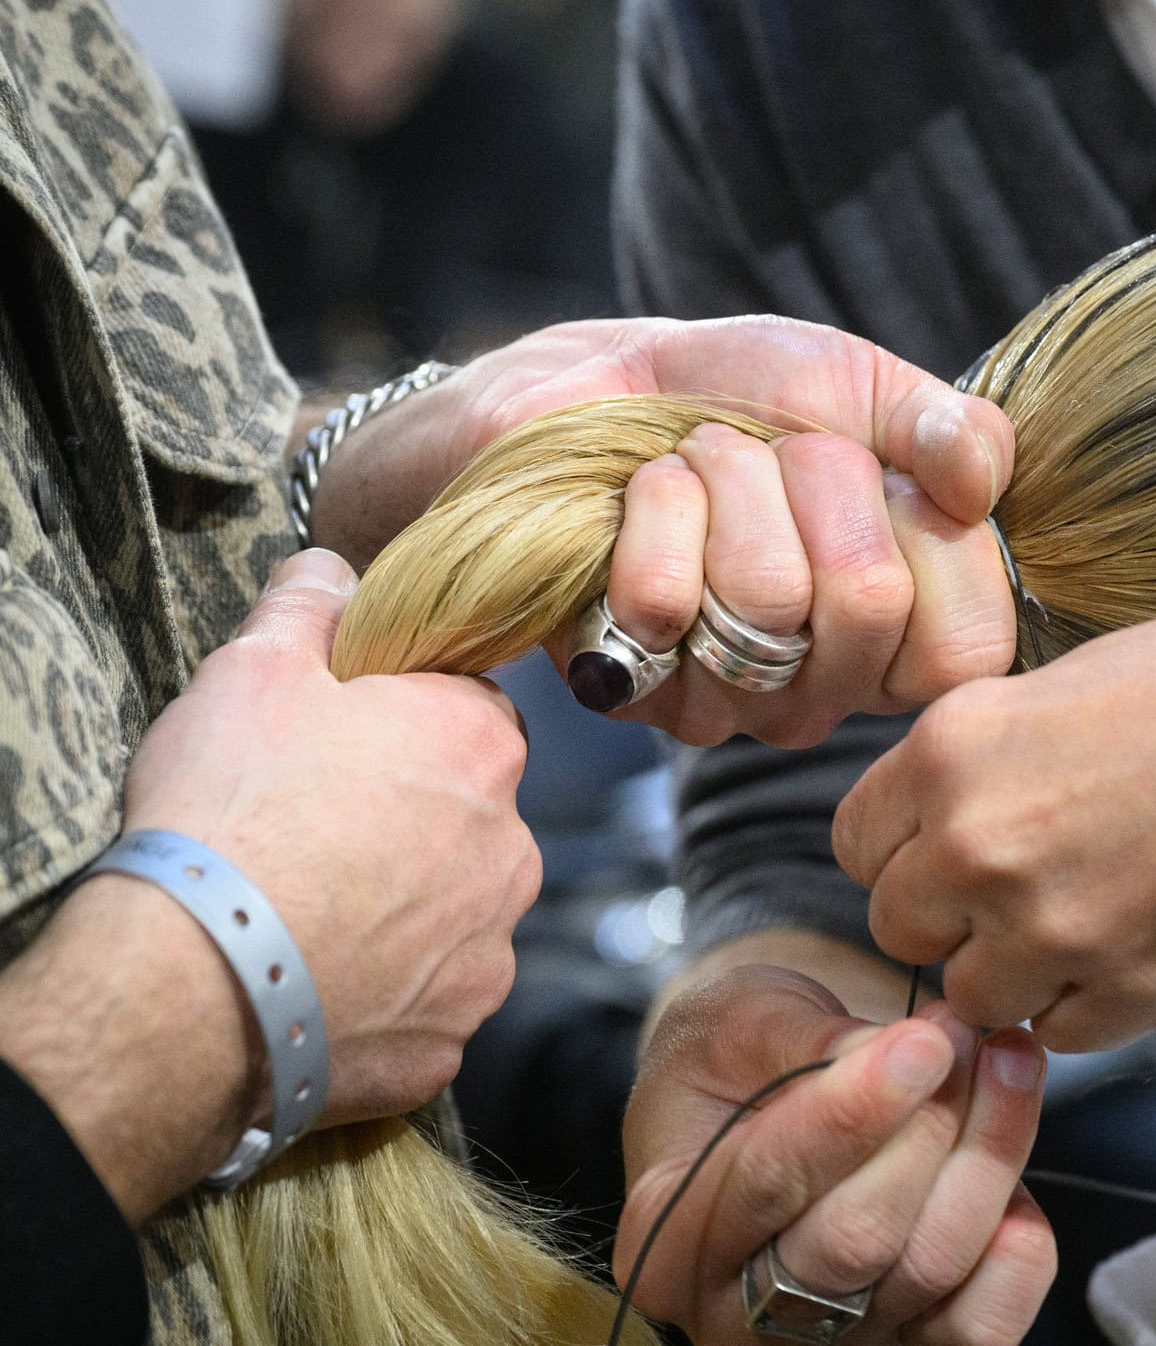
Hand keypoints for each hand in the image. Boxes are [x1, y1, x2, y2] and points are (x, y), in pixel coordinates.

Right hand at [123, 549, 539, 1124]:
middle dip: (412, 820)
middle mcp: (513, 844)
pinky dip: (388, 994)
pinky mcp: (454, 1032)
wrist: (199, 975)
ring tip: (313, 914)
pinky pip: (430, 1000)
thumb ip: (307, 606)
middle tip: (318, 833)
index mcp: (480, 744)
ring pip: (458, 911)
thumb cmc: (231, 810)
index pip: (470, 714)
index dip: (405, 725)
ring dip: (406, 910)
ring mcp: (491, 946)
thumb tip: (333, 568)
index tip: (346, 747)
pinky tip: (322, 983)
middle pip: (472, 816)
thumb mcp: (253, 669)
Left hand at [307, 316, 1020, 746]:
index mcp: (907, 634)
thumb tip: (979, 484)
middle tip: (774, 456)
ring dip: (727, 483)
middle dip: (816, 478)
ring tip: (702, 470)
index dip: (929, 538)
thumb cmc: (747, 393)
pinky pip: (665, 601)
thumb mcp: (870, 391)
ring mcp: (730, 704)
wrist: (597, 382)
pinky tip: (642, 502)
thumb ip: (954, 434)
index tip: (884, 477)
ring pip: (766, 596)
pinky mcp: (632, 690)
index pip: (964, 646)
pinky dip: (653, 505)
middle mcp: (827, 691)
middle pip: (869, 604)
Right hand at [615, 965, 1053, 1345]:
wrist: (762, 1094)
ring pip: (928, 1268)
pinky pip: (979, 1328)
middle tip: (965, 1035)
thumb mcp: (740, 1020)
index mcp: (666, 1235)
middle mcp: (734, 1313)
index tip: (926, 1040)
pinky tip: (1016, 1173)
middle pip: (858, 1239)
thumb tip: (909, 1053)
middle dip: (929, 1127)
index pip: (768, 1181)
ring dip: (987, 1156)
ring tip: (1007, 1063)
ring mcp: (825, 1344)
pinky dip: (1017, 1255)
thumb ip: (809, 1041)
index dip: (856, 1110)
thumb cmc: (739, 1056)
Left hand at [834, 512, 1155, 1050]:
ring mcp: (1059, 925)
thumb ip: (991, 759)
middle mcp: (983, 841)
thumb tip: (948, 819)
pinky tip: (1152, 945)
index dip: (908, 855)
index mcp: (956, 747)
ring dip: (1022, 977)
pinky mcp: (1142, 990)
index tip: (960, 852)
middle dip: (956, 923)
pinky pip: (1063, 1035)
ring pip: (975, 999)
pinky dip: (1093, 1007)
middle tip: (1036, 892)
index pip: (856, 845)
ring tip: (1101, 922)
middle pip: (901, 930)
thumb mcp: (1077, 683)